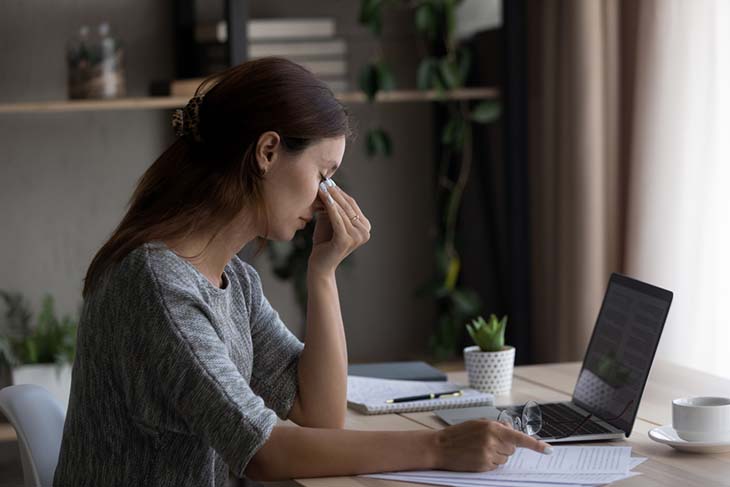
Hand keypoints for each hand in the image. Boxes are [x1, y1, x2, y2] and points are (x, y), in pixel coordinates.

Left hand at [308, 179, 370, 275]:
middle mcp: (365, 232)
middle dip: (336, 193)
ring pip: (342, 212)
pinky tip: (324, 198)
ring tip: (321, 187)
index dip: (340, 192)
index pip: (352, 205)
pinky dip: (330, 208)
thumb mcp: (331, 220)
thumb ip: (333, 206)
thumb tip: (328, 184)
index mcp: (365, 227)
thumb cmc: (324, 242)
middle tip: (324, 180)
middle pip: (348, 207)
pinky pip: (337, 220)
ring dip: (331, 198)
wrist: (320, 264)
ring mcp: (358, 237)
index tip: (328, 181)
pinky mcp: (347, 240)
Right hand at [433, 420, 551, 471]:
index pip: (519, 437)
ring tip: (479, 449)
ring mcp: (488, 455)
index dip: (536, 445)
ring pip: (505, 459)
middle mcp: (492, 441)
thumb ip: (497, 426)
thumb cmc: (458, 434)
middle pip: (512, 449)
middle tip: (487, 442)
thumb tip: (512, 430)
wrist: (440, 446)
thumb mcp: (478, 423)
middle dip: (504, 446)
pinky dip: (489, 462)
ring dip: (496, 455)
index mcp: (492, 427)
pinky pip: (496, 466)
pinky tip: (477, 456)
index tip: (549, 450)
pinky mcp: (483, 466)